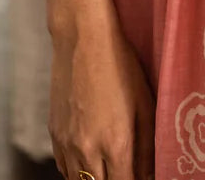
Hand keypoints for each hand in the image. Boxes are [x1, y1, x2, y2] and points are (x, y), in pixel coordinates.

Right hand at [49, 17, 156, 179]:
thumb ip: (148, 146)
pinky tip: (89, 158)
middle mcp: (88, 149)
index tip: (140, 175)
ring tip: (109, 166)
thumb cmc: (120, 65)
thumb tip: (150, 174)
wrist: (83, 38)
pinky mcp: (53, 134)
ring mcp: (67, 143)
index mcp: (116, 143)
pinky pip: (63, 167)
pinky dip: (76, 170)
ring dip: (94, 179)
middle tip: (125, 168)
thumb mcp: (145, 103)